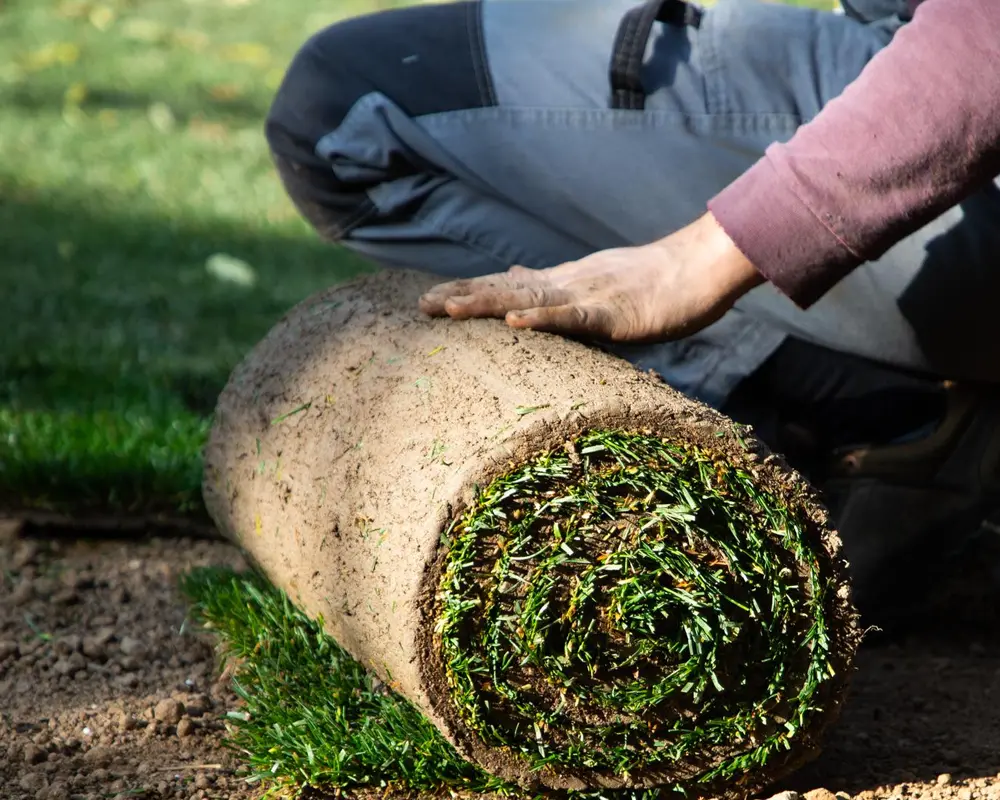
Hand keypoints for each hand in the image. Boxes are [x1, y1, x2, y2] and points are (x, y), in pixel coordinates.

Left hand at [419, 213, 763, 342]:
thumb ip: (556, 285)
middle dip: (464, 298)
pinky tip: (515, 322)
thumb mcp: (597, 282)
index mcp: (564, 282)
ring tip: (451, 310)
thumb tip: (516, 275)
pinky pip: (575, 318)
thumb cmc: (655, 281)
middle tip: (422, 307)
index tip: (432, 299)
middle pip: (508, 290)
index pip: (508, 286)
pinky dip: (544, 319)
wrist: (700, 267)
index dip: (470, 291)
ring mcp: (589, 296)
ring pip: (531, 301)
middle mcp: (568, 284)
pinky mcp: (614, 314)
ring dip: (490, 305)